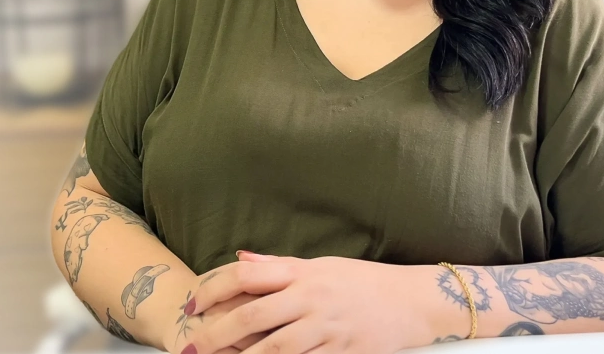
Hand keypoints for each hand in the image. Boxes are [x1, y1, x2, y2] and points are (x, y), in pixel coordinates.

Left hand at [180, 250, 430, 353]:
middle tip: (193, 343)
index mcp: (303, 272)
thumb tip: (242, 258)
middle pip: (253, 315)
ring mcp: (324, 328)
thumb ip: (280, 266)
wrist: (410, 301)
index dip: (215, 288)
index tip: (194, 303)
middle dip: (217, 332)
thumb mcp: (322, 266)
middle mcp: (310, 297)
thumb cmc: (363, 282)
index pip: (249, 274)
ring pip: (272, 348)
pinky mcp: (338, 353)